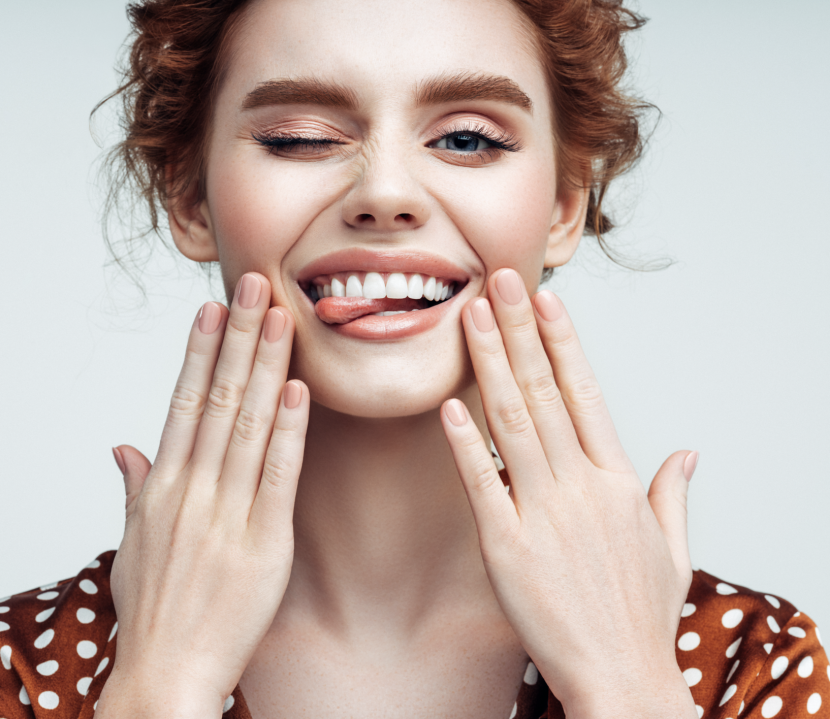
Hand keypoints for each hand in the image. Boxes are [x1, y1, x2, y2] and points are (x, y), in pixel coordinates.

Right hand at [96, 273, 308, 718]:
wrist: (165, 674)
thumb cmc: (150, 612)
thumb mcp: (130, 544)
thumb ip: (133, 489)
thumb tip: (124, 445)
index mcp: (161, 488)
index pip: (183, 402)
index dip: (201, 351)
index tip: (214, 308)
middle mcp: (190, 491)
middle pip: (219, 399)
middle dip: (239, 339)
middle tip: (256, 287)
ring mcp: (225, 514)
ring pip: (249, 425)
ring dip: (267, 367)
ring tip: (282, 318)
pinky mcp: (263, 543)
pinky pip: (278, 476)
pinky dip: (289, 432)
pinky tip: (298, 391)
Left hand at [440, 268, 698, 718]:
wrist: (623, 679)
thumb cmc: (641, 616)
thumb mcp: (671, 550)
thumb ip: (672, 494)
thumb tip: (687, 453)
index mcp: (619, 481)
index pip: (586, 393)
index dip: (563, 341)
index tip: (545, 299)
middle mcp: (582, 487)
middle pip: (545, 393)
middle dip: (518, 330)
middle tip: (497, 280)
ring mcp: (544, 514)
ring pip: (513, 423)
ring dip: (490, 364)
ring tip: (470, 316)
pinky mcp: (507, 548)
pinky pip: (482, 484)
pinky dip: (465, 443)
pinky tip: (450, 403)